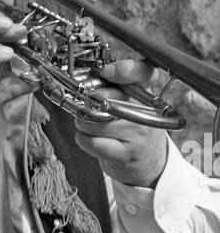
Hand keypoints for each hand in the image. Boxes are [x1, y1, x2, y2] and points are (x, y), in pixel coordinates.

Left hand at [73, 58, 168, 186]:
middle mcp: (145, 112)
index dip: (126, 69)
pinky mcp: (123, 154)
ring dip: (82, 123)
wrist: (149, 163)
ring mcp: (135, 134)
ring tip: (91, 126)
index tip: (107, 71)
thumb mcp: (132, 104)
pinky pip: (91, 141)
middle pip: (106, 97)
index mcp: (147, 94)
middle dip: (88, 101)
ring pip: (93, 120)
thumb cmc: (133, 130)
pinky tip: (89, 138)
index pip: (144, 73)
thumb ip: (114, 88)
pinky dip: (83, 138)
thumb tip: (85, 79)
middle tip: (88, 106)